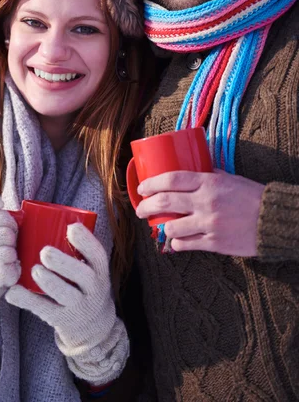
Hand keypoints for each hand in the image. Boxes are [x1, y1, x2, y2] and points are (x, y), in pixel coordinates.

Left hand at [5, 223, 128, 384]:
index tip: (71, 227)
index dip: (87, 241)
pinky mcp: (62, 320)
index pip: (98, 255)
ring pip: (66, 295)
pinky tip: (12, 292)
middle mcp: (94, 289)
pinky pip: (45, 311)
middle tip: (45, 252)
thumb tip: (44, 217)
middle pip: (84, 276)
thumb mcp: (90, 269)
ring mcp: (79, 307)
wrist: (94, 327)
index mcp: (100, 271)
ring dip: (50, 282)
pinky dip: (27, 301)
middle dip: (64, 263)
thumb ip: (77, 251)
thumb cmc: (84, 285)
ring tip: (35, 270)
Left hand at [136, 169, 264, 255]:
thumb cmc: (251, 196)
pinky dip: (176, 243)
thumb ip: (208, 175)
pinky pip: (185, 245)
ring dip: (162, 227)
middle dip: (146, 206)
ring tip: (161, 226)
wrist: (273, 220)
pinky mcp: (214, 243)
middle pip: (164, 201)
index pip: (171, 179)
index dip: (151, 183)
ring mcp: (209, 224)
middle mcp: (206, 202)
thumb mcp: (229, 178)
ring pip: (171, 227)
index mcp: (209, 182)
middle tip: (140, 210)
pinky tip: (176, 241)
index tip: (142, 188)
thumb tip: (188, 169)